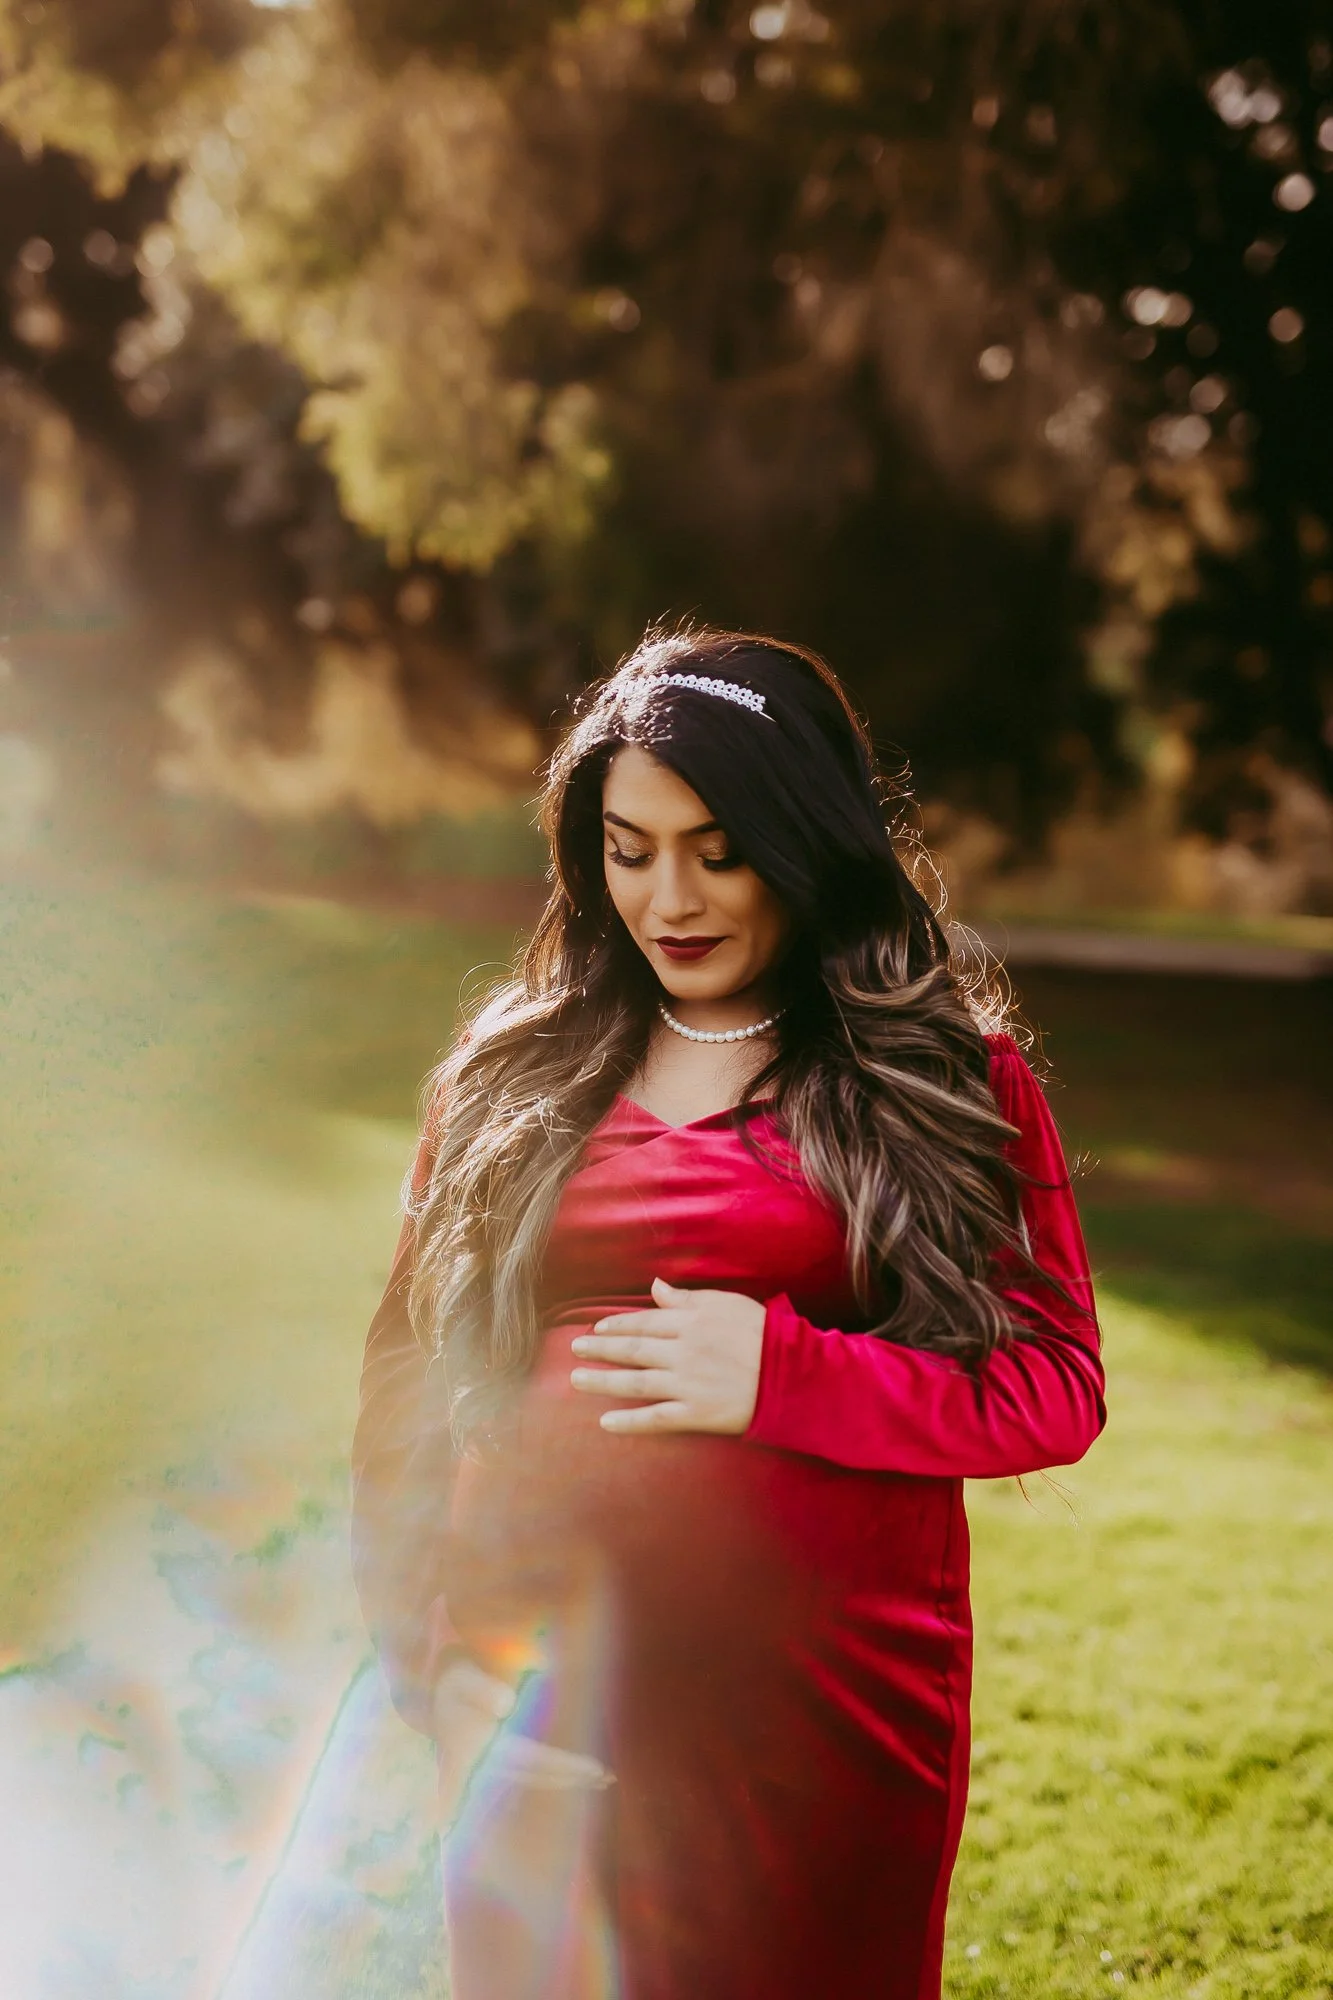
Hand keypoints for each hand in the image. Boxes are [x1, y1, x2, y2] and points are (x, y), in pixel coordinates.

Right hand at [432, 1658, 613, 1832]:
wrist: (431, 1699)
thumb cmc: (451, 1683)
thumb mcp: (459, 1677)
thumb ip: (481, 1688)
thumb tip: (508, 1706)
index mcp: (481, 1747)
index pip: (531, 1759)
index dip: (564, 1765)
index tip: (595, 1768)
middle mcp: (487, 1766)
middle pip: (538, 1776)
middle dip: (573, 1778)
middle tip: (609, 1778)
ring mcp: (491, 1770)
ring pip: (537, 1779)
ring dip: (568, 1780)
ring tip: (602, 1780)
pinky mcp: (496, 1766)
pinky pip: (532, 1774)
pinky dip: (555, 1775)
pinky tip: (576, 1775)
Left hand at [569, 1276, 764, 1434]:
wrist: (794, 1376)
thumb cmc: (764, 1334)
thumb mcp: (728, 1304)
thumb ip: (688, 1298)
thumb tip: (655, 1287)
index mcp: (691, 1322)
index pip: (643, 1322)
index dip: (616, 1325)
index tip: (596, 1328)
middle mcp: (683, 1352)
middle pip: (632, 1350)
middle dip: (600, 1350)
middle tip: (575, 1349)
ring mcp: (688, 1386)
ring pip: (635, 1383)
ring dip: (602, 1382)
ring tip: (576, 1380)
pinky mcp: (696, 1415)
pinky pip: (655, 1419)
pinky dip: (628, 1421)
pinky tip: (605, 1421)